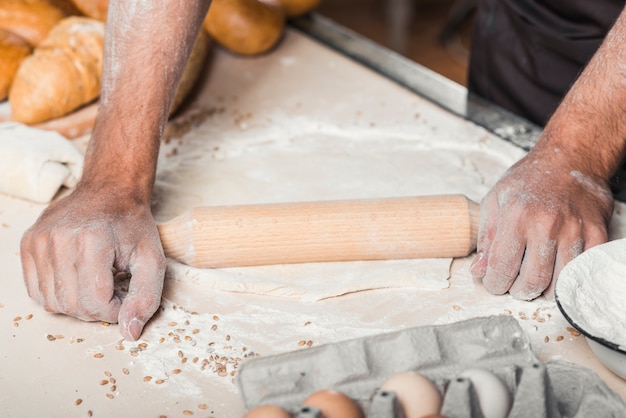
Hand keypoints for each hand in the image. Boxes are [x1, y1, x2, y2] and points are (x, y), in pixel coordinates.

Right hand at [20, 185, 165, 340]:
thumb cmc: (132, 224)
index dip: (116, 310)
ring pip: (53, 303)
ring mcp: (39, 241)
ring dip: (78, 304)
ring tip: (96, 284)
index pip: (97, 302)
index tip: (126, 296)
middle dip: (98, 309)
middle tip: (113, 291)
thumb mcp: (152, 259)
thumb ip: (146, 297)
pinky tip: (77, 280)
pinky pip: (37, 291)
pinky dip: (58, 295)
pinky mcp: (28, 244)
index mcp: (91, 241)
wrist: (110, 190)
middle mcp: (59, 240)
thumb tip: (130, 333)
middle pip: (73, 306)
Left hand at [470, 149, 613, 299]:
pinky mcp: (597, 234)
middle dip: (518, 291)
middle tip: (514, 285)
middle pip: (532, 282)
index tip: (494, 283)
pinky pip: (581, 271)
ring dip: (543, 289)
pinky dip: (568, 279)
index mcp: (516, 216)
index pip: (501, 268)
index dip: (494, 284)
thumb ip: (486, 239)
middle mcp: (546, 225)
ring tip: (534, 278)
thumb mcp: (495, 200)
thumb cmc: (529, 179)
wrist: (570, 158)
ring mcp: (575, 230)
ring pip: (559, 283)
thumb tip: (479, 271)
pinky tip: (556, 270)